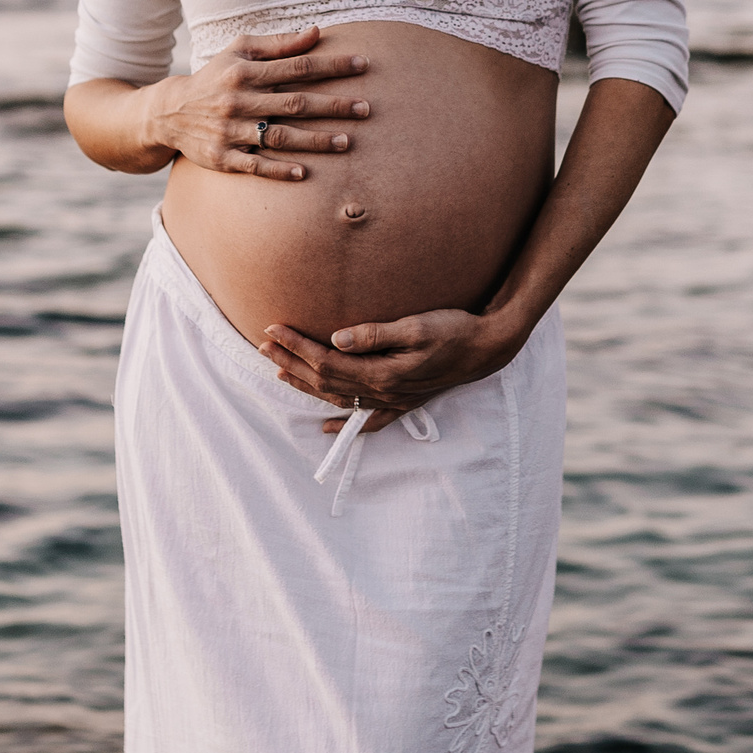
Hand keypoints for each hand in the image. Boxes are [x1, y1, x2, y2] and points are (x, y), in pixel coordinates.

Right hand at [143, 27, 370, 181]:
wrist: (170, 112)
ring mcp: (232, 132)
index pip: (298, 67)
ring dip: (315, 140)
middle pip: (295, 103)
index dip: (332, 65)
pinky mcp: (223, 158)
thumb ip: (279, 44)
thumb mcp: (240, 52)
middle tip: (366, 108)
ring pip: (281, 137)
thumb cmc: (215, 76)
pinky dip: (279, 169)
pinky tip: (305, 172)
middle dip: (334, 105)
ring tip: (347, 142)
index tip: (363, 64)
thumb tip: (317, 32)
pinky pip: (256, 165)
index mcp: (246, 73)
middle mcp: (240, 101)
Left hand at [259, 308, 526, 432]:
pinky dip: (343, 423)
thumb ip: (375, 335)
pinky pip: (367, 419)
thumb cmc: (454, 330)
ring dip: (307, 385)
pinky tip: (325, 426)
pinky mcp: (403, 401)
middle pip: (325, 381)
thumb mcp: (416, 326)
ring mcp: (393, 400)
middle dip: (291, 362)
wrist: (488, 348)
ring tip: (279, 372)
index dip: (297, 346)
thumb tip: (335, 339)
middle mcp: (383, 392)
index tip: (273, 328)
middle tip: (263, 344)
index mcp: (382, 373)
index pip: (326, 362)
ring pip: (339, 398)